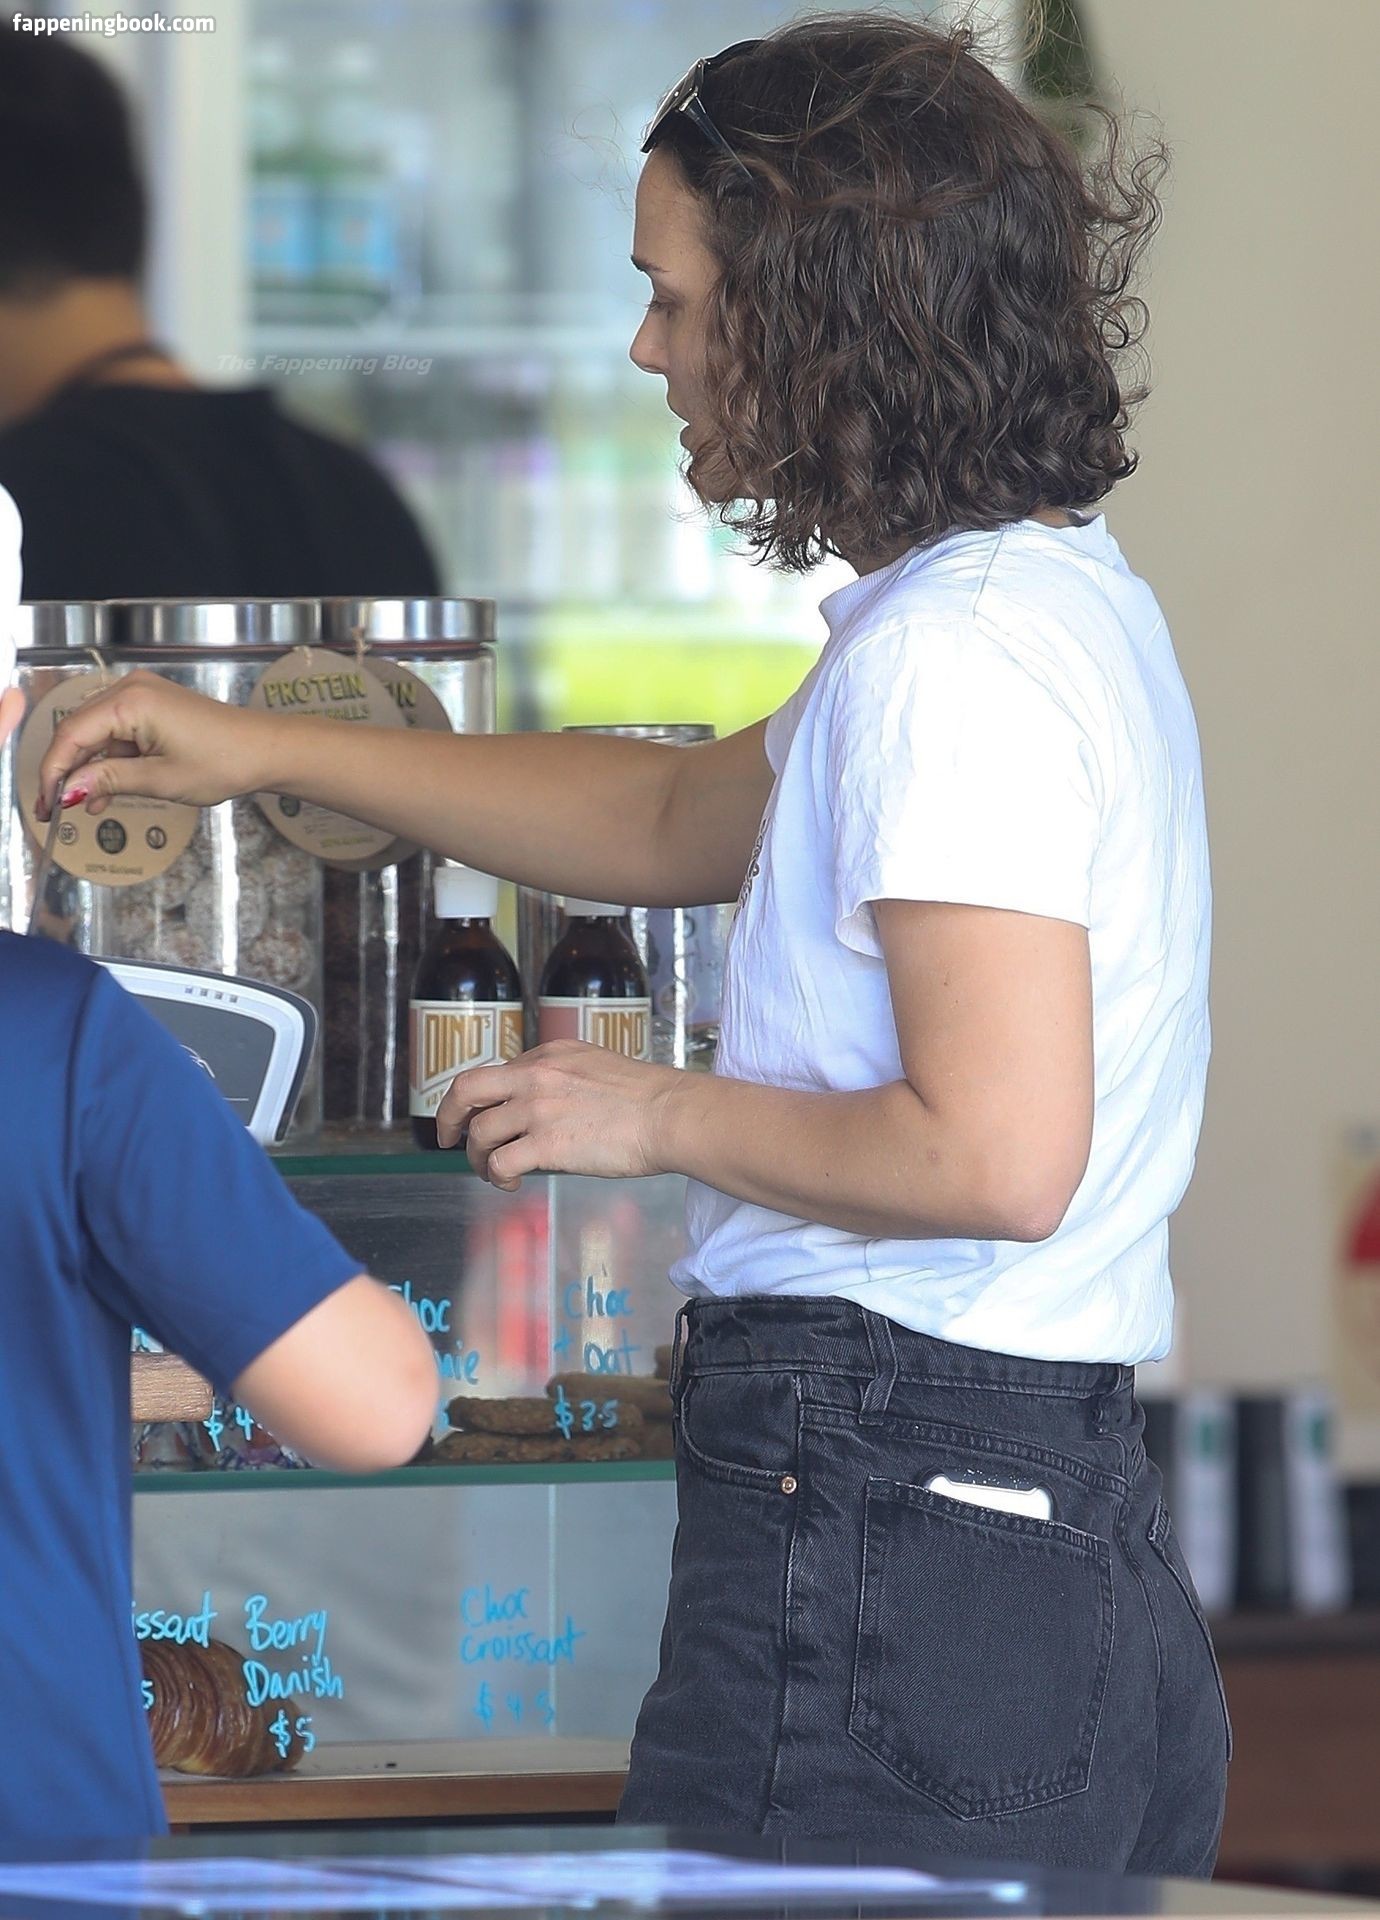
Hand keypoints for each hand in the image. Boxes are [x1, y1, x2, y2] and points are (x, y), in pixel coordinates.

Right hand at [36, 669, 275, 817]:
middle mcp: (131, 689)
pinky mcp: (153, 705)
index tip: (47, 805)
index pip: (71, 736)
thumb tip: (68, 791)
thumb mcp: (160, 779)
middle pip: (79, 731)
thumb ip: (108, 781)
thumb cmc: (224, 761)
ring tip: (87, 808)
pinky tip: (108, 792)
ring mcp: (143, 694)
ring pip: (97, 733)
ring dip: (91, 770)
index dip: (54, 772)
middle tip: (56, 810)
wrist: (265, 750)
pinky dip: (112, 761)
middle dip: (67, 771)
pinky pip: (118, 732)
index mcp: (130, 702)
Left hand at [436, 1040, 683, 1191]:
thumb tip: (544, 1106)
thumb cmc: (647, 1097)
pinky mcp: (546, 1145)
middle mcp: (535, 1076)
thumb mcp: (595, 1065)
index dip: (480, 1098)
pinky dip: (496, 1176)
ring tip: (490, 1172)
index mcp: (548, 1055)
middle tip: (446, 1136)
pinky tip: (508, 1183)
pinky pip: (500, 1163)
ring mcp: (538, 1110)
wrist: (670, 1115)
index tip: (478, 1115)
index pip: (496, 1073)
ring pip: (479, 1133)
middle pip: (466, 1090)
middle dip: (448, 1115)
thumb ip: (562, 1076)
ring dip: (477, 1157)